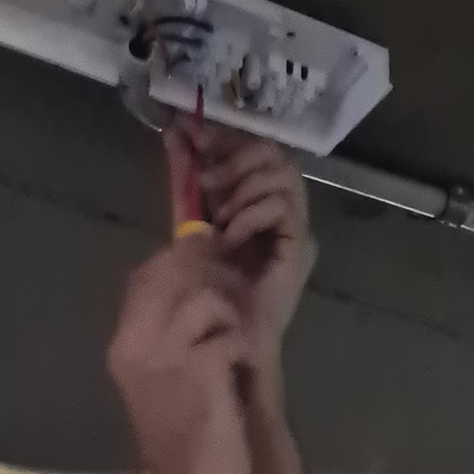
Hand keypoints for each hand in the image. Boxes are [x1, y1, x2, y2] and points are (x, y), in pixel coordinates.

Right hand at [106, 233, 251, 473]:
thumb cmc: (181, 437)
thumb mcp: (159, 377)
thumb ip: (165, 329)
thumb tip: (190, 276)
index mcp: (123, 344)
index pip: (146, 274)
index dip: (182, 264)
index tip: (211, 276)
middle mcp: (134, 342)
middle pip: (175, 272)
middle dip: (211, 281)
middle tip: (230, 310)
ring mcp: (164, 353)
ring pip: (206, 297)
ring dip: (231, 319)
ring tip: (234, 350)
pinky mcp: (198, 367)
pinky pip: (230, 332)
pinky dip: (243, 349)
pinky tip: (239, 373)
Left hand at [191, 127, 315, 381]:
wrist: (217, 340)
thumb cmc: (201, 292)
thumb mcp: (186, 224)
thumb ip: (185, 183)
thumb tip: (174, 134)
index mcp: (247, 202)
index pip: (245, 151)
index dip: (222, 137)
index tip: (192, 134)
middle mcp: (274, 209)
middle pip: (269, 151)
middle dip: (233, 157)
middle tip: (206, 180)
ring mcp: (290, 227)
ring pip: (282, 170)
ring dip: (243, 187)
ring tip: (222, 220)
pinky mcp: (299, 245)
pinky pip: (282, 203)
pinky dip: (251, 213)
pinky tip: (232, 237)